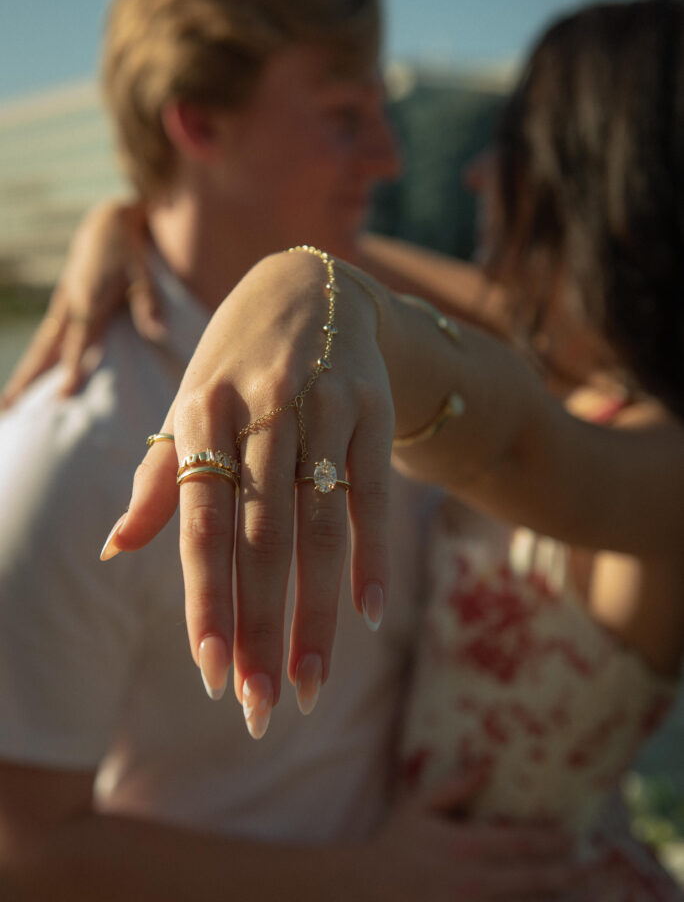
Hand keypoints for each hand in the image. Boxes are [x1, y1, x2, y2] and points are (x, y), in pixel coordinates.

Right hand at [0, 199, 164, 406]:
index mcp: (89, 301)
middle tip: (8, 410)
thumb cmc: (129, 251)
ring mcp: (62, 307)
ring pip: (40, 348)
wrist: (105, 224)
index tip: (63, 396)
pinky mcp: (61, 307)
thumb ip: (148, 303)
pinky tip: (27, 383)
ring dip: (24, 376)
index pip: (79, 342)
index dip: (73, 369)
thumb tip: (158, 332)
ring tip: (7, 406)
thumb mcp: (143, 274)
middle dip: (27, 381)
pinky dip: (35, 362)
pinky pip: (45, 340)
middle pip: (45, 351)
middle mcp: (69, 307)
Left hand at [102, 249, 393, 734]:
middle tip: (261, 707)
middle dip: (262, 628)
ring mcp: (323, 408)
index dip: (206, 599)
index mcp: (203, 411)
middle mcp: (263, 411)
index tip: (211, 672)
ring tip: (309, 685)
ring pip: (321, 527)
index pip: (202, 523)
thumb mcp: (188, 404)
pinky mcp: (370, 410)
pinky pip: (375, 493)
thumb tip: (115, 549)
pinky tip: (368, 615)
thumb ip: (159, 478)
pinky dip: (373, 556)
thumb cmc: (235, 363)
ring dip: (316, 613)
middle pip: (264, 539)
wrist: (310, 288)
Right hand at [359, 767, 582, 901]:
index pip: (521, 844)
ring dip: (551, 897)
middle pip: (533, 880)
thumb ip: (455, 786)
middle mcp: (473, 881)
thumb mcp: (419, 806)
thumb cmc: (396, 844)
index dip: (552, 841)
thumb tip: (487, 763)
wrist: (366, 890)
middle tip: (591, 867)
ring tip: (578, 889)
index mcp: (465, 846)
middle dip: (566, 873)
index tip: (572, 836)